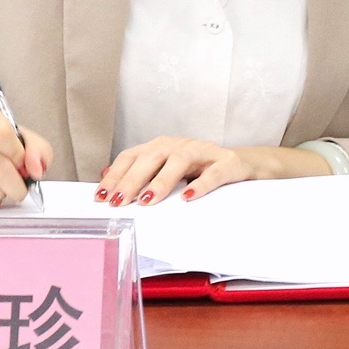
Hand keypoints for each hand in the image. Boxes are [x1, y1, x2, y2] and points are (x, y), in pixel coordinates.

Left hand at [95, 137, 331, 204]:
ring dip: (160, 181)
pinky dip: (202, 184)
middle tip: (118, 202)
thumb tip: (104, 175)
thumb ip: (140, 172)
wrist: (247, 165)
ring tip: (147, 201)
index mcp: (163, 147)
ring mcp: (205, 152)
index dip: (115, 175)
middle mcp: (181, 145)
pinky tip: (189, 197)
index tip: (101, 197)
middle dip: (131, 180)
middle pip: (151, 156)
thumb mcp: (169, 172)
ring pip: (179, 160)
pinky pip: (215, 172)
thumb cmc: (202, 171)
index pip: (132, 156)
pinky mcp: (229, 162)